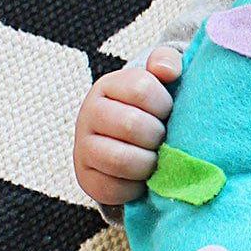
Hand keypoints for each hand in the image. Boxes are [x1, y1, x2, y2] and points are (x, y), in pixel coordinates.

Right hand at [73, 47, 182, 207]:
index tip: (167, 112)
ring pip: (122, 160)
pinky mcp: (86, 178)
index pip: (141, 88)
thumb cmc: (151, 112)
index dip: (164, 104)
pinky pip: (115, 188)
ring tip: (154, 159)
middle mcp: (89, 113)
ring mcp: (84, 147)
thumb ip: (166, 62)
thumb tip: (166, 69)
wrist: (130, 147)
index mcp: (109, 86)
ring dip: (148, 163)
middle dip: (158, 136)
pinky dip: (136, 187)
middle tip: (162, 139)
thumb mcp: (160, 81)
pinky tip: (141, 178)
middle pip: (133, 125)